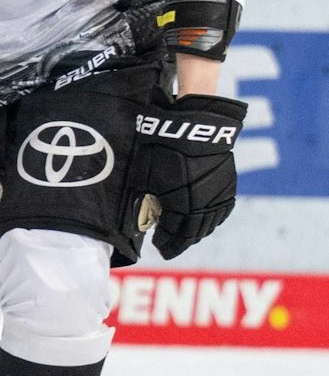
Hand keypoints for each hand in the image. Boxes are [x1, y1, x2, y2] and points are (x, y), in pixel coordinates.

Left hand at [130, 92, 248, 258]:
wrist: (193, 126)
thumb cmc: (162, 151)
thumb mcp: (146, 178)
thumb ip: (147, 203)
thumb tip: (146, 222)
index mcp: (182, 207)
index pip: (174, 234)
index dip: (166, 243)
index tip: (159, 248)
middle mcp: (204, 206)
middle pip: (194, 233)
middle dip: (181, 242)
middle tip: (170, 247)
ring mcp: (219, 196)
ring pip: (210, 224)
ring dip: (197, 233)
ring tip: (185, 237)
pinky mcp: (228, 186)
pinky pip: (222, 211)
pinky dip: (212, 220)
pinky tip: (205, 222)